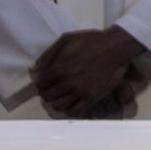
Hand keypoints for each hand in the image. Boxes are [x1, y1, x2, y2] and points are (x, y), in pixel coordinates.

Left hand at [31, 26, 146, 117]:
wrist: (116, 46)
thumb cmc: (91, 41)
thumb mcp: (66, 39)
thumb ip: (48, 54)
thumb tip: (34, 69)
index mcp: (59, 68)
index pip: (40, 84)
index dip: (41, 84)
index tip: (45, 83)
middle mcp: (67, 82)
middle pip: (48, 96)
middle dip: (48, 94)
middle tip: (54, 90)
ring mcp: (80, 91)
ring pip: (59, 106)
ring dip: (57, 102)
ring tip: (62, 97)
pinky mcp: (92, 97)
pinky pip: (75, 111)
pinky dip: (70, 110)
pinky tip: (72, 103)